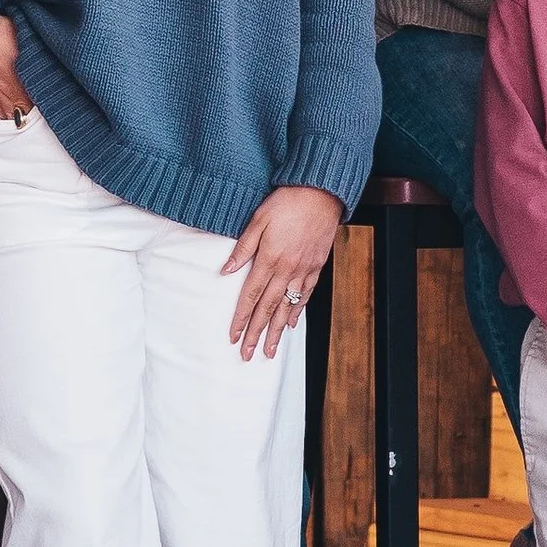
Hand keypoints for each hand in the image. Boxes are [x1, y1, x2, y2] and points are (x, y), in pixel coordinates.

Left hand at [223, 185, 343, 361]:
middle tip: (247, 355)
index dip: (241, 318)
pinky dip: (298, 311)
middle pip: (268, 308)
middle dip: (256, 334)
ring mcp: (304, 269)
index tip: (233, 337)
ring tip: (270, 350)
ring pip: (288, 307)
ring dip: (277, 331)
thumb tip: (225, 271)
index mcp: (269, 258)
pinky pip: (306, 294)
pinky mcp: (316, 265)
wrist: (321, 191)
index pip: (251, 296)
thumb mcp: (258, 220)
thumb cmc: (287, 201)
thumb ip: (243, 248)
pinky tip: (292, 323)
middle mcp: (287, 269)